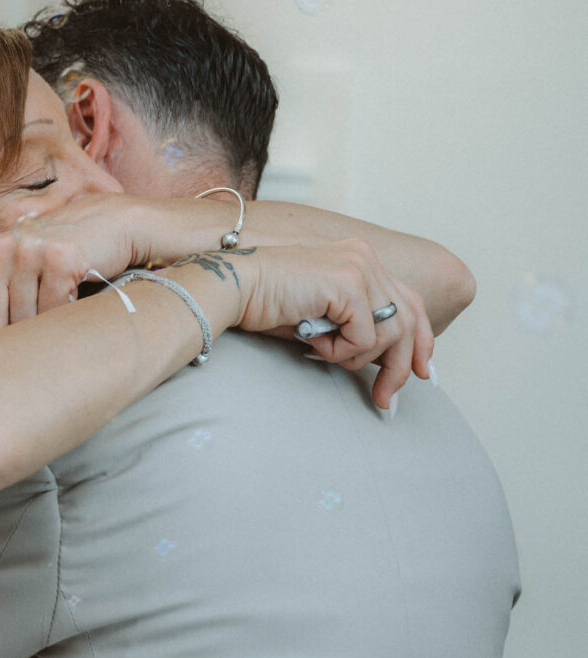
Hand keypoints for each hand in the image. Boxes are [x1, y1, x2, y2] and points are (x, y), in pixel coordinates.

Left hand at [0, 196, 140, 339]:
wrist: (109, 225)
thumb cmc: (55, 259)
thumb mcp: (8, 276)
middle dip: (12, 343)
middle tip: (32, 346)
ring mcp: (28, 251)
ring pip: (23, 321)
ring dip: (42, 332)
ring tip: (55, 323)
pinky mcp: (61, 257)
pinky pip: (53, 312)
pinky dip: (64, 320)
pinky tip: (73, 306)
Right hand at [240, 239, 434, 408]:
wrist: (234, 288)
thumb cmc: (268, 305)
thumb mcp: (322, 317)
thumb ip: (355, 326)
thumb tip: (387, 361)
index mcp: (361, 260)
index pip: (410, 302)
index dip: (422, 341)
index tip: (422, 373)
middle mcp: (366, 258)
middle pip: (409, 320)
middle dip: (401, 367)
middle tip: (384, 399)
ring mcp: (359, 268)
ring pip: (390, 333)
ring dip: (357, 358)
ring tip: (323, 353)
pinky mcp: (348, 284)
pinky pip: (365, 338)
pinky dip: (340, 352)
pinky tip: (311, 342)